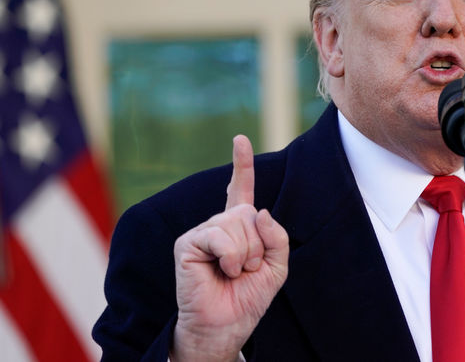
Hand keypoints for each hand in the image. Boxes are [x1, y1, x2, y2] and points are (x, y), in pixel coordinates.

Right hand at [171, 135, 288, 360]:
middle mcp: (219, 224)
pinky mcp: (187, 243)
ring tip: (233, 273)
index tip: (240, 139)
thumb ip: (276, 237)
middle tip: (245, 270)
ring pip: (236, 224)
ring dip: (245, 255)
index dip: (242, 165)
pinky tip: (221, 271)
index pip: (240, 190)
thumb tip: (258, 210)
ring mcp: (202, 232)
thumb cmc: (248, 298)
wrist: (226, 325)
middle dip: (258, 246)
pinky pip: (219, 236)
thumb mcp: (277, 267)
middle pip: (249, 213)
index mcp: (239, 227)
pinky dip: (229, 257)